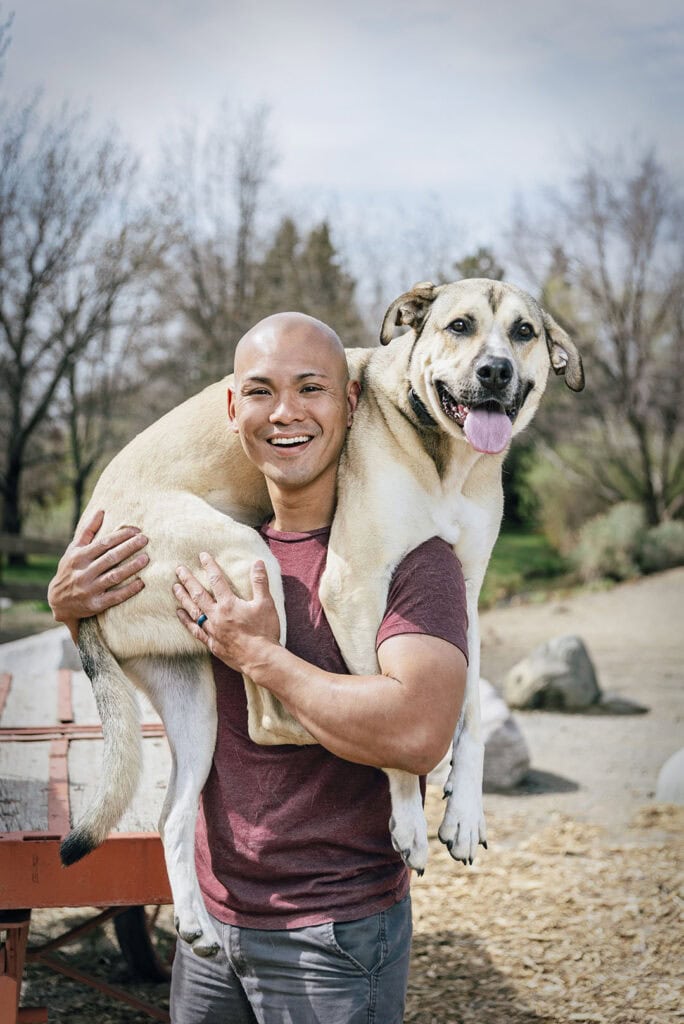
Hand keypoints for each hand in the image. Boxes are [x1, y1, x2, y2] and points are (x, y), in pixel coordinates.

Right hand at [48, 509, 148, 640]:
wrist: (57, 602)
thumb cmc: (70, 570)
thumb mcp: (73, 550)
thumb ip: (88, 531)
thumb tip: (101, 511)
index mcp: (79, 557)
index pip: (103, 544)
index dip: (120, 536)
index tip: (136, 530)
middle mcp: (83, 573)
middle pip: (110, 558)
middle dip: (129, 548)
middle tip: (145, 540)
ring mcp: (89, 590)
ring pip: (113, 576)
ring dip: (131, 567)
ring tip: (146, 558)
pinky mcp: (95, 605)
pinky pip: (114, 597)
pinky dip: (128, 590)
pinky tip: (141, 583)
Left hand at [174, 552, 280, 670]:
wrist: (260, 658)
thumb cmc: (264, 631)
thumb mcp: (266, 603)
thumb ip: (260, 582)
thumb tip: (257, 562)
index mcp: (229, 604)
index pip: (217, 580)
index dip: (210, 566)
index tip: (202, 556)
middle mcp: (216, 615)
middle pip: (199, 594)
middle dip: (188, 580)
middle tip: (179, 569)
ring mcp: (212, 630)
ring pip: (193, 611)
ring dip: (183, 598)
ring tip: (175, 587)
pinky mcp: (212, 643)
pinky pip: (195, 630)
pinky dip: (186, 621)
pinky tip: (179, 613)